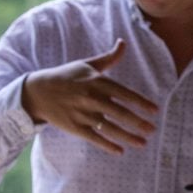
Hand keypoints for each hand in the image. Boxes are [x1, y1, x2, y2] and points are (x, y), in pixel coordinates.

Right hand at [21, 39, 157, 154]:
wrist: (37, 91)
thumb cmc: (66, 76)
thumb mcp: (87, 65)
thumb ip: (109, 58)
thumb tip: (123, 42)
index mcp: (97, 82)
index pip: (124, 94)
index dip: (140, 102)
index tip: (155, 111)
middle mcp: (91, 98)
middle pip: (119, 113)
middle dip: (138, 123)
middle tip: (152, 130)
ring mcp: (82, 114)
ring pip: (109, 128)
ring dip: (127, 137)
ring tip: (143, 143)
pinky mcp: (74, 127)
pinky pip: (94, 138)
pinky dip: (107, 145)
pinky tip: (120, 151)